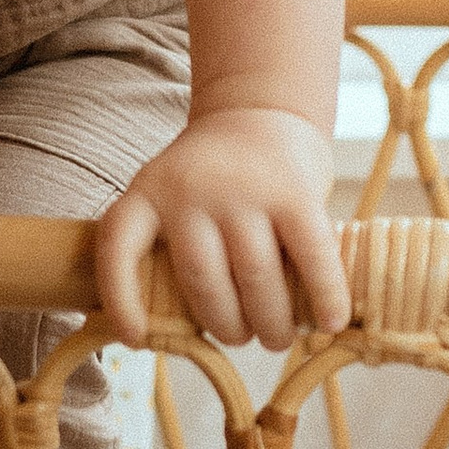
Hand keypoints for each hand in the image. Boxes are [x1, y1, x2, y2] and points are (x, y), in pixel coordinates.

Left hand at [94, 106, 350, 348]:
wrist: (263, 110)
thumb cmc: (216, 177)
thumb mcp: (175, 196)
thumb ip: (177, 248)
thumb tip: (191, 331)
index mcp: (148, 193)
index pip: (118, 248)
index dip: (122, 299)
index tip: (138, 339)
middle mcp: (190, 190)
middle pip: (201, 279)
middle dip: (225, 324)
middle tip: (242, 337)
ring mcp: (244, 189)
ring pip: (254, 276)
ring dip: (270, 322)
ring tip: (277, 337)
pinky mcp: (295, 192)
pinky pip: (310, 255)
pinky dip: (323, 295)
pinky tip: (329, 322)